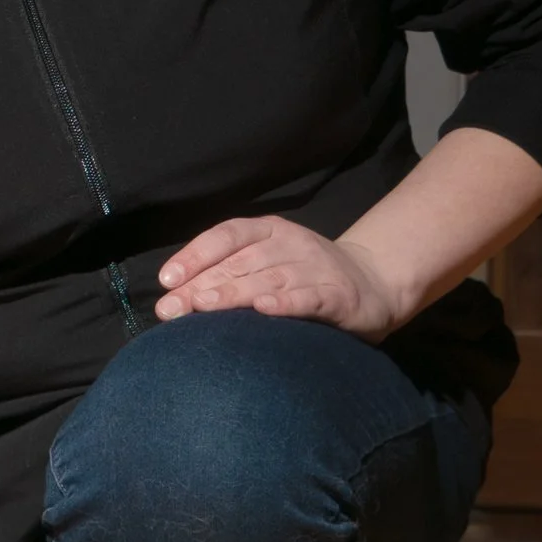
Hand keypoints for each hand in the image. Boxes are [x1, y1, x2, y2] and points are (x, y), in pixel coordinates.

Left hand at [155, 213, 400, 335]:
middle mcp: (292, 243)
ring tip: (204, 305)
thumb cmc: (306, 277)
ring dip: (234, 291)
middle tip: (171, 308)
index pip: (227, 235)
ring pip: (269, 278)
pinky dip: (286, 303)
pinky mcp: (339, 296)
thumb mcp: (268, 264)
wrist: (374, 284)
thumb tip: (176, 295)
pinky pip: (309, 298)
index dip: (195, 254)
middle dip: (201, 284)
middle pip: (240, 262)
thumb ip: (229, 273)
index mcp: (270, 231)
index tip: (167, 280)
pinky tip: (263, 310)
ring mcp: (316, 267)